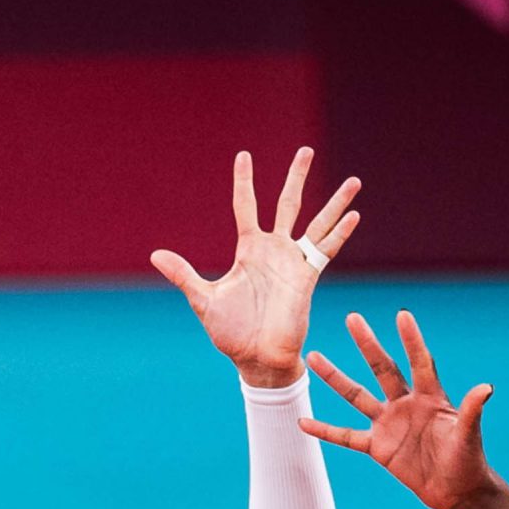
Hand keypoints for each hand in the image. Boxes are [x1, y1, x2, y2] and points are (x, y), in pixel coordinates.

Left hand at [151, 149, 357, 387]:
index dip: (244, 182)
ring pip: (317, 223)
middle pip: (288, 203)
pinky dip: (340, 234)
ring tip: (354, 182)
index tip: (244, 156)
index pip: (246, 206)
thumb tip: (155, 255)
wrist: (256, 358)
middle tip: (306, 149)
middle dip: (296, 176)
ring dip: (334, 203)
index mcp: (249, 250)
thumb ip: (183, 275)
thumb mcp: (203, 300)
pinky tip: (354, 216)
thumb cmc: (230, 332)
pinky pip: (326, 251)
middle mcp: (273, 250)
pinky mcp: (307, 279)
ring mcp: (293, 263)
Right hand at [301, 310, 492, 508]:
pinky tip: (304, 423)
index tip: (402, 315)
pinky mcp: (377, 447)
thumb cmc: (468, 461)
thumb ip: (472, 411)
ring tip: (314, 356)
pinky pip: (346, 436)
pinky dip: (325, 431)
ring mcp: (389, 424)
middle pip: (382, 369)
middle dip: (367, 344)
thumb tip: (486, 387)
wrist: (456, 491)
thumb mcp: (469, 436)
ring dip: (335, 378)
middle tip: (353, 318)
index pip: (420, 363)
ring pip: (357, 396)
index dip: (411, 341)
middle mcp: (406, 404)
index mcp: (430, 398)